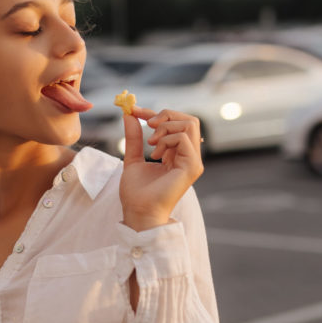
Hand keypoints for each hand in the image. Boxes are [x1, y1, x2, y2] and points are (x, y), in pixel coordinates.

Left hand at [119, 106, 203, 230]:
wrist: (139, 212)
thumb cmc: (136, 193)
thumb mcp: (133, 159)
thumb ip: (134, 138)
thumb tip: (129, 115)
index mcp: (177, 155)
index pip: (175, 124)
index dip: (156, 113)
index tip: (134, 110)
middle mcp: (188, 156)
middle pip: (189, 119)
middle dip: (165, 115)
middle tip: (148, 124)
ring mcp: (193, 161)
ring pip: (190, 124)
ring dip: (166, 127)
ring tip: (151, 144)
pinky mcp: (192, 166)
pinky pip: (183, 138)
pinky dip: (167, 139)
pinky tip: (156, 155)